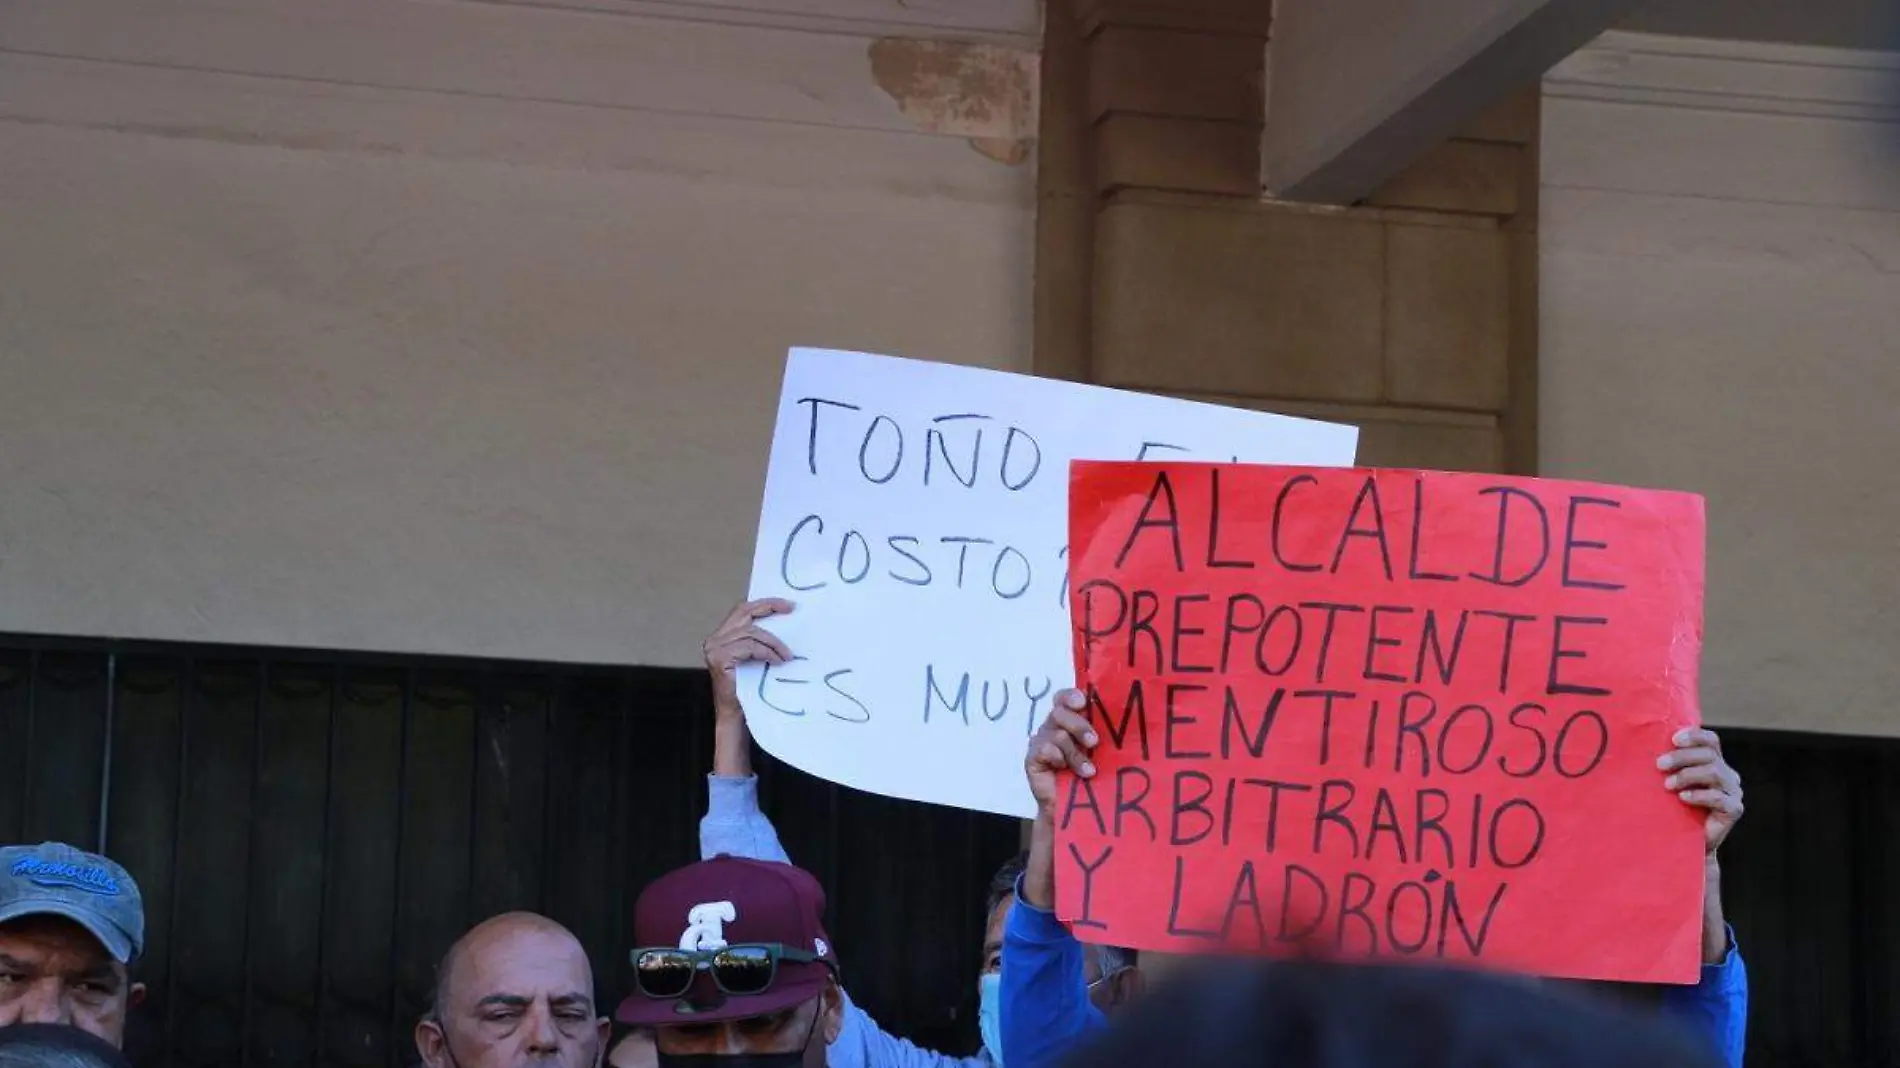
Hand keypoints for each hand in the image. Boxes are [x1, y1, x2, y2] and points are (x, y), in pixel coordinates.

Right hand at [702, 599, 793, 720]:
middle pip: (745, 614)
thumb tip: (785, 619)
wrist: (736, 713)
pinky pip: (749, 647)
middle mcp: (714, 639)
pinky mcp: (719, 658)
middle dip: (770, 609)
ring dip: (774, 643)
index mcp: (721, 635)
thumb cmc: (747, 687)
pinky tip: (777, 661)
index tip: (787, 604)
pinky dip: (767, 652)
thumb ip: (758, 639)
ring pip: (751, 633)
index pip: (742, 610)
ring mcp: (714, 648)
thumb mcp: (754, 657)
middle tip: (791, 611)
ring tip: (787, 655)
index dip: (764, 603)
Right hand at [1025, 689, 1096, 812]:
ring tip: (1089, 771)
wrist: (1075, 808)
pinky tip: (1064, 769)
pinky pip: (1045, 749)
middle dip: (1079, 726)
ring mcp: (1042, 741)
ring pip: (1057, 733)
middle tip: (1094, 742)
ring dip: (1075, 753)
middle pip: (1060, 712)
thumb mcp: (1103, 752)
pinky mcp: (1033, 758)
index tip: (1083, 703)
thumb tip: (1129, 721)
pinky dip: (1058, 758)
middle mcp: (1054, 726)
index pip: (1065, 698)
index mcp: (1071, 719)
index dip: (1071, 696)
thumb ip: (1107, 734)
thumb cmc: (1093, 777)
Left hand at [1658, 727, 1742, 854]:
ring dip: (1687, 775)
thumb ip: (1666, 764)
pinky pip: (1718, 797)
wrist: (1683, 842)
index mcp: (1714, 762)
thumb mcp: (1669, 781)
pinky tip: (1682, 798)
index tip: (1673, 739)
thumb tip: (1642, 743)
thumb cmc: (1672, 807)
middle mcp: (1727, 774)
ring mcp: (1733, 791)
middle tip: (1659, 765)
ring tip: (1667, 785)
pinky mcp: (1734, 809)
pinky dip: (1698, 795)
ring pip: (1714, 772)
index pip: (1711, 740)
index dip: (1694, 736)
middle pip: (1709, 755)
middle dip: (1682, 757)